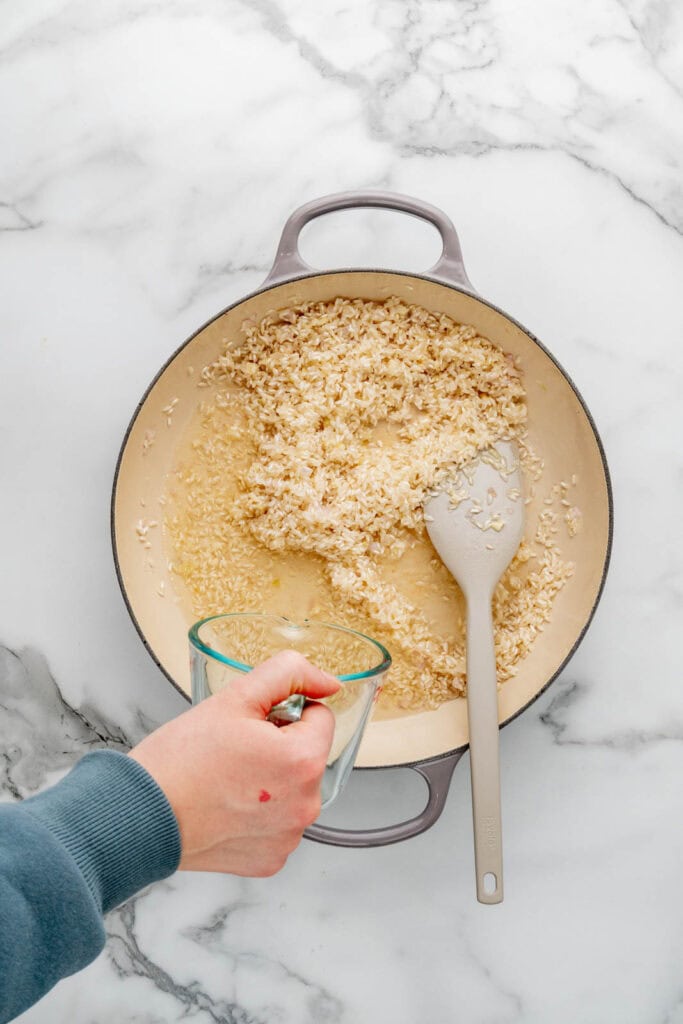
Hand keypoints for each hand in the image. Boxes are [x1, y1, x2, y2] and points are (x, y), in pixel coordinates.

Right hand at [129, 651, 339, 875]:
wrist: (139, 813)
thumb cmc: (179, 760)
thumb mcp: (236, 696)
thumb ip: (289, 674)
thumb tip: (327, 681)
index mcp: (303, 761)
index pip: (319, 716)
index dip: (284, 712)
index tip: (251, 725)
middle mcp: (305, 805)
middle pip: (307, 754)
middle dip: (279, 746)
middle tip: (233, 751)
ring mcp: (288, 837)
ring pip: (293, 788)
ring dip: (270, 780)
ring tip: (226, 779)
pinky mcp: (270, 859)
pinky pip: (277, 822)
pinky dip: (258, 813)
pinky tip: (226, 806)